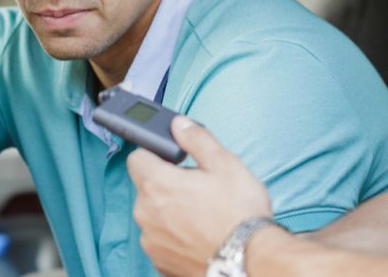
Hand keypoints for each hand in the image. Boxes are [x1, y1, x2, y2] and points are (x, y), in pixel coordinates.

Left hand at [128, 116, 272, 276]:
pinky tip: (199, 236)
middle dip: (166, 185)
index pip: (137, 157)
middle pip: (146, 188)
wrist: (250, 262)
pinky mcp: (159, 262)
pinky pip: (161, 240)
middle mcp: (145, 213)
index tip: (171, 160)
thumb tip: (180, 125)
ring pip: (153, 216)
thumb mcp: (225, 164)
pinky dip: (175, 236)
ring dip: (169, 212)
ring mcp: (151, 241)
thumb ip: (196, 140)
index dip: (155, 154)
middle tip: (197, 188)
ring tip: (202, 215)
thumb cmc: (239, 215)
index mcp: (157, 184)